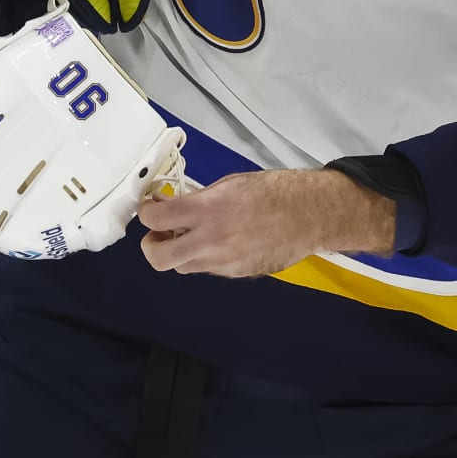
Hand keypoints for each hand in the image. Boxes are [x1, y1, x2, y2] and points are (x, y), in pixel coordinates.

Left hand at [138, 169, 395, 277]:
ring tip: (190, 236)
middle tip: (158, 232)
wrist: (310, 215)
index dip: (146, 212)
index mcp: (207, 210)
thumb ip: (200, 198)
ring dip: (178, 252)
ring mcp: (223, 261)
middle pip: (158, 257)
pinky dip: (204, 257)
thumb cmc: (274, 191)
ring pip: (182, 267)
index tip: (151, 207)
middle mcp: (210, 240)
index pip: (155, 218)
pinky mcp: (236, 273)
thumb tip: (177, 206)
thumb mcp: (230, 184)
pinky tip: (219, 242)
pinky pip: (208, 269)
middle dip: (150, 245)